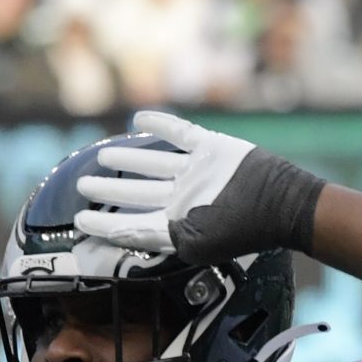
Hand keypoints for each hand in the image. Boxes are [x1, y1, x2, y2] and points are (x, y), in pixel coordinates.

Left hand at [72, 110, 324, 265]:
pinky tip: (139, 119)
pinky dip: (160, 124)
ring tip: (102, 156)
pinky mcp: (211, 148)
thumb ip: (150, 237)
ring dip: (127, 159)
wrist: (281, 203)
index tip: (80, 220)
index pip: (132, 223)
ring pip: (152, 164)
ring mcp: (195, 172)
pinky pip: (180, 134)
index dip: (104, 223)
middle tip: (82, 186)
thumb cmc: (238, 230)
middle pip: (136, 193)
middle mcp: (181, 198)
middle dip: (108, 190)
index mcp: (175, 223)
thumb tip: (114, 233)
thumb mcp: (189, 241)